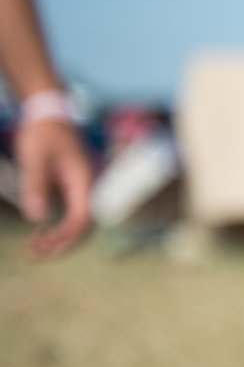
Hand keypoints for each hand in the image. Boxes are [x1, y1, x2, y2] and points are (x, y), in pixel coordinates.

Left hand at [15, 116, 90, 257]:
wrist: (48, 112)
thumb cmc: (43, 132)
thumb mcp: (35, 158)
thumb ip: (36, 186)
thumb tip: (37, 218)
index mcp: (83, 180)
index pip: (81, 219)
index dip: (63, 237)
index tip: (42, 247)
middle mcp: (87, 186)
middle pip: (82, 225)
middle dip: (61, 243)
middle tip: (34, 254)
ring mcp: (80, 187)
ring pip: (77, 221)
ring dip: (59, 237)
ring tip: (36, 247)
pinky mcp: (71, 186)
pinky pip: (71, 213)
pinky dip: (58, 226)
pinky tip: (43, 230)